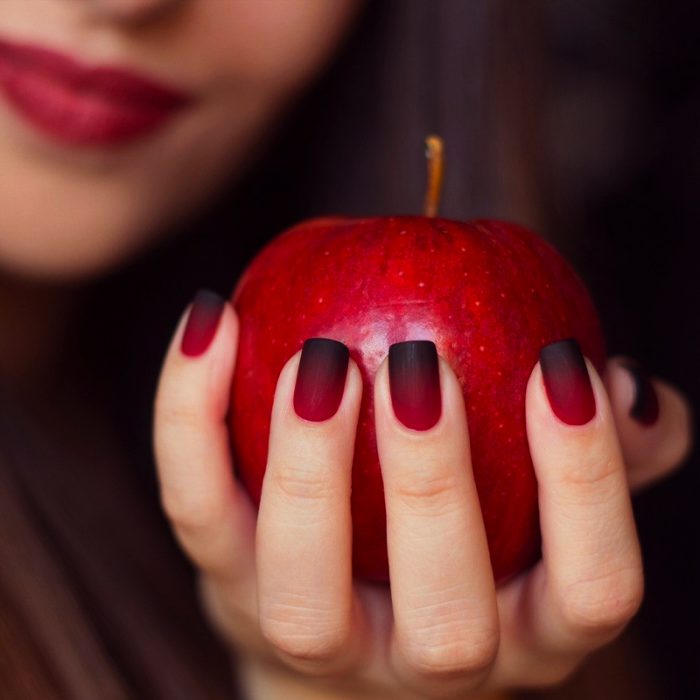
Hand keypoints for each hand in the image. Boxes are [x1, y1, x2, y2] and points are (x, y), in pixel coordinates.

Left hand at [153, 293, 691, 698]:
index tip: (561, 363)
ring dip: (311, 467)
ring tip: (320, 358)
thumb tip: (619, 385)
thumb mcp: (542, 512)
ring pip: (304, 590)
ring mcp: (314, 639)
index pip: (592, 589)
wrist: (339, 615)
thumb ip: (599, 457)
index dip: (588, 482)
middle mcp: (422, 660)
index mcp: (523, 630)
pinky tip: (216, 317)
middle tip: (422, 362)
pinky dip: (192, 412)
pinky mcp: (227, 588)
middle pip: (446, 619)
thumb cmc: (459, 541)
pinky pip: (197, 508)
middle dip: (436, 485)